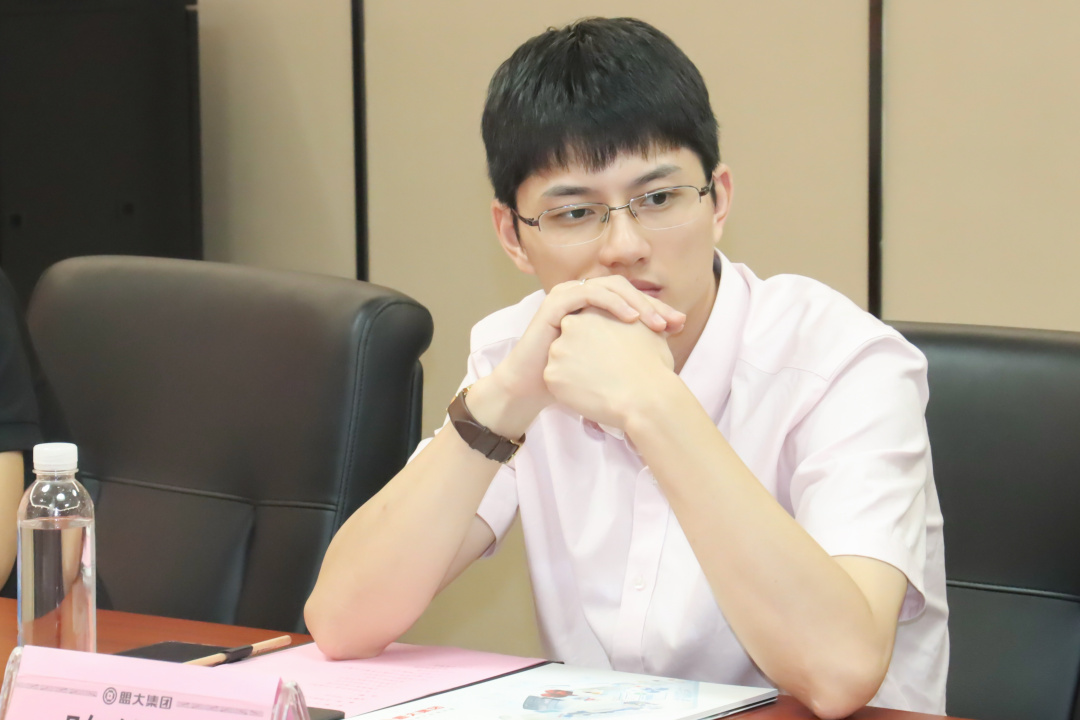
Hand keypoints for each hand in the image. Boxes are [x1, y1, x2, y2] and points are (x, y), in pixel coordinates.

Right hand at [473, 277, 683, 435]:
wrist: (532, 389)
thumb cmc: (571, 378)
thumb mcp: (609, 362)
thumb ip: (633, 350)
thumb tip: (669, 346)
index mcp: (596, 306)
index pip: (633, 299)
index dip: (658, 310)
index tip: (680, 327)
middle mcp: (583, 294)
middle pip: (626, 289)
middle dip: (653, 305)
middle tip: (674, 323)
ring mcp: (569, 295)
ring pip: (611, 287)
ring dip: (638, 302)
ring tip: (657, 322)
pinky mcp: (556, 301)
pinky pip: (590, 293)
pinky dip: (613, 303)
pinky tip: (631, 319)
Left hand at [543, 307, 675, 429]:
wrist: (645, 397)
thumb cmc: (653, 366)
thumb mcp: (648, 330)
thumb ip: (634, 320)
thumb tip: (637, 321)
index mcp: (593, 310)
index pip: (586, 324)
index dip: (598, 342)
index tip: (611, 356)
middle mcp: (571, 324)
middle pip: (570, 340)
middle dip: (583, 354)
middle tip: (603, 370)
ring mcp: (558, 350)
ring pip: (561, 362)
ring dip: (575, 372)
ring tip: (598, 384)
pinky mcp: (551, 375)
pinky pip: (557, 383)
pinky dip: (569, 390)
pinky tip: (589, 395)